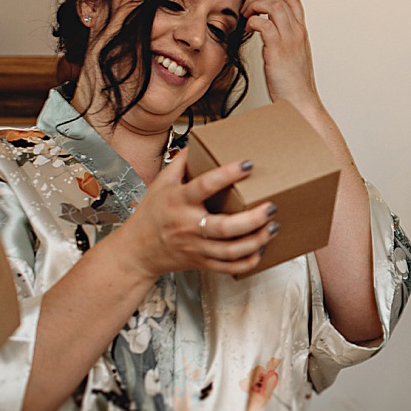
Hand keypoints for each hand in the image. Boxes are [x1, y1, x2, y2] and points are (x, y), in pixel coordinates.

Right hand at [115, 148, 277, 279]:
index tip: (247, 164)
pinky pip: (227, 267)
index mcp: (178, 201)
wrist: (137, 251)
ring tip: (273, 227)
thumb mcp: (160, 184)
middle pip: (223, 227)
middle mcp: (188, 226)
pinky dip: (247, 262)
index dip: (227, 175)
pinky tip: (260, 250)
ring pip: (229, 250)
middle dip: (252, 219)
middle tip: (271, 207)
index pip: (204, 186)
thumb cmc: (151, 215)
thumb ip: (180, 163)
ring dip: (255, 240)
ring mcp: (196, 247)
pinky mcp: (201, 262)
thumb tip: (199, 143)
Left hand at [243, 0, 319, 110]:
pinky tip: (247, 30)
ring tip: (245, 16)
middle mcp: (297, 32)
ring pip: (272, 5)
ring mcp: (289, 40)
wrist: (300, 103)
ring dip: (254, 5)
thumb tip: (266, 34)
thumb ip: (281, 41)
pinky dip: (252, 22)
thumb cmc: (293, 85)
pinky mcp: (278, 49)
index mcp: (301, 32)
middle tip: (247, 6)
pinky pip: (263, 23)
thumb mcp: (290, 57)